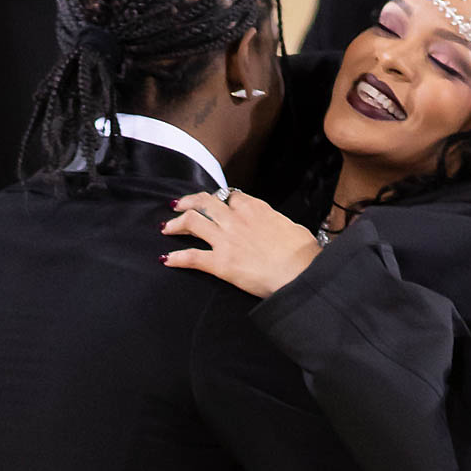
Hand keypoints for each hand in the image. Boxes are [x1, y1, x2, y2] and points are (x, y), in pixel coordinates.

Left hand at [160, 189, 320, 297]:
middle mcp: (237, 219)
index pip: (231, 196)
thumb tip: (279, 227)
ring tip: (166, 228)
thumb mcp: (294, 228)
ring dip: (175, 224)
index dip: (219, 199)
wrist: (301, 274)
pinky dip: (176, 257)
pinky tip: (166, 259)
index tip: (213, 204)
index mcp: (256, 209)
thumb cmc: (303, 255)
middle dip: (188, 202)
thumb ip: (278, 224)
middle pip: (204, 201)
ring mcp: (226, 239)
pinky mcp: (221, 263)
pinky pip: (191, 256)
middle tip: (178, 206)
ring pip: (192, 221)